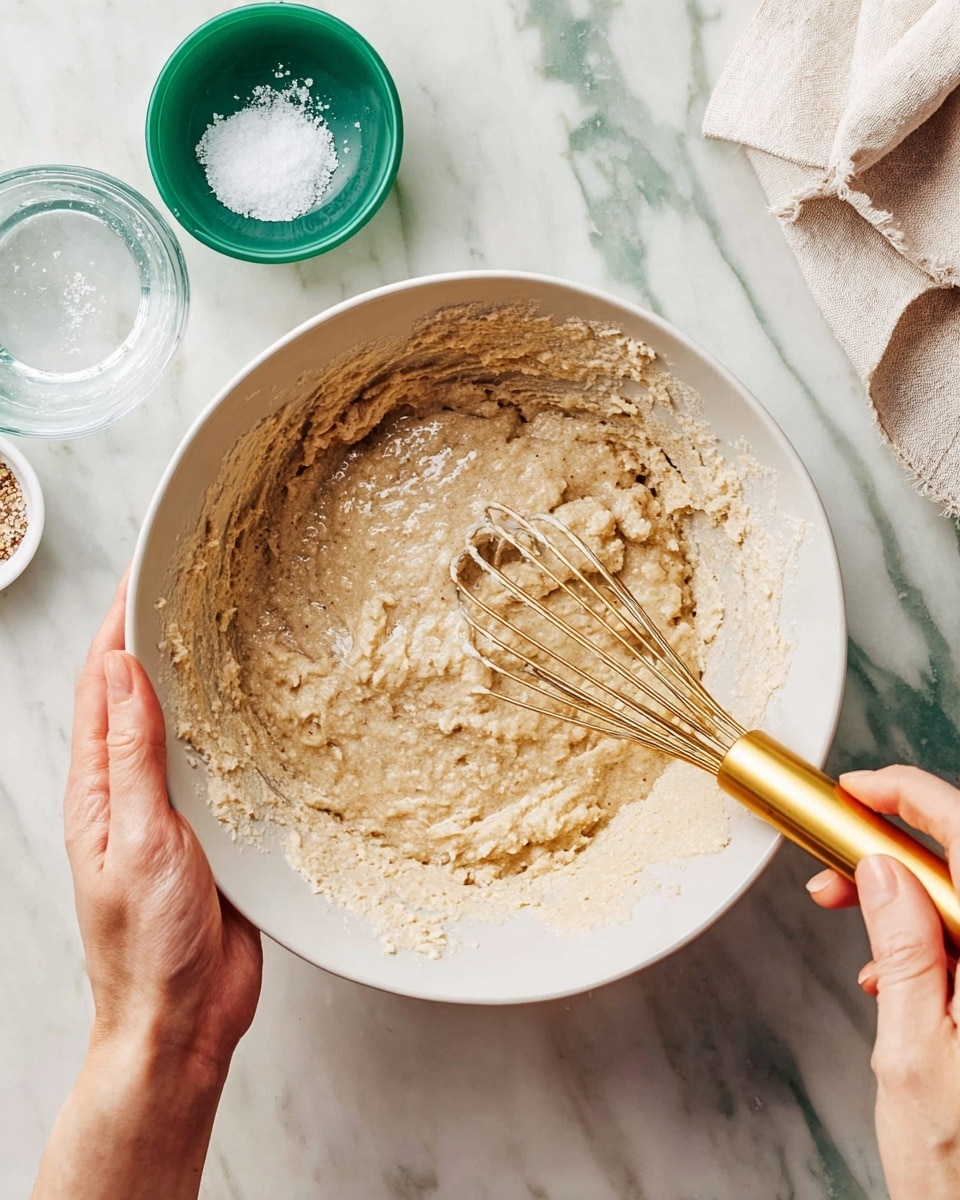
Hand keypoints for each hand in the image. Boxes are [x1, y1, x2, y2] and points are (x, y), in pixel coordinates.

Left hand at [33, 576, 261, 1199]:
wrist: (182, 1019)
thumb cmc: (146, 945)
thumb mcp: (136, 840)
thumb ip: (130, 755)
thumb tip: (122, 673)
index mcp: (98, 787)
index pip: (103, 684)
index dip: (119, 623)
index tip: (143, 571)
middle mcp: (132, 790)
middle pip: (140, 693)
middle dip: (158, 635)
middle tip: (191, 583)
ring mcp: (174, 809)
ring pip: (183, 725)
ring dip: (197, 675)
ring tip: (227, 626)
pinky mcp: (215, 831)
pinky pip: (220, 764)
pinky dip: (231, 726)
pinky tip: (257, 709)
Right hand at [807, 767, 959, 1199]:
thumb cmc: (959, 1167)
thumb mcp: (912, 1055)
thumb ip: (906, 951)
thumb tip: (884, 870)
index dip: (911, 795)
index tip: (857, 789)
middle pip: (959, 864)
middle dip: (889, 848)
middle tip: (831, 862)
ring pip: (957, 899)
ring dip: (898, 894)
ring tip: (844, 916)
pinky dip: (918, 936)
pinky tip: (885, 970)